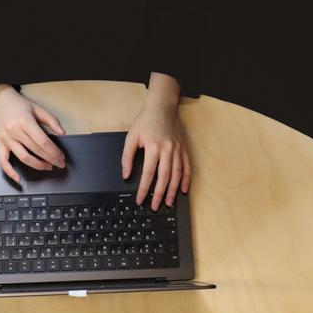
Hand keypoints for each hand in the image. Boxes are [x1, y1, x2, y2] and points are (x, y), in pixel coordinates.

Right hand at [0, 84, 66, 182]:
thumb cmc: (18, 104)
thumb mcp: (37, 108)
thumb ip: (51, 120)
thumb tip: (62, 133)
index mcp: (24, 121)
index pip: (42, 142)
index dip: (54, 151)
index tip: (61, 156)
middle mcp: (14, 131)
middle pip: (35, 150)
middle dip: (50, 159)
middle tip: (59, 163)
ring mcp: (6, 139)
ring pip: (23, 157)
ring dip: (37, 165)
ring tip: (47, 167)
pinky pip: (2, 161)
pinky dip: (9, 171)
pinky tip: (18, 178)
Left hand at [122, 73, 190, 209]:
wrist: (162, 106)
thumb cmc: (146, 121)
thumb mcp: (131, 136)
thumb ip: (127, 157)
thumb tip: (126, 175)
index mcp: (153, 147)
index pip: (148, 173)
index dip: (144, 189)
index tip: (140, 199)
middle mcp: (168, 149)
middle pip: (164, 177)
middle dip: (159, 194)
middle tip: (155, 206)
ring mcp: (178, 150)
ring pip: (177, 174)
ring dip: (173, 191)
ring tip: (169, 202)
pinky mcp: (184, 149)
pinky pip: (187, 167)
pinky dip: (186, 180)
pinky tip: (183, 190)